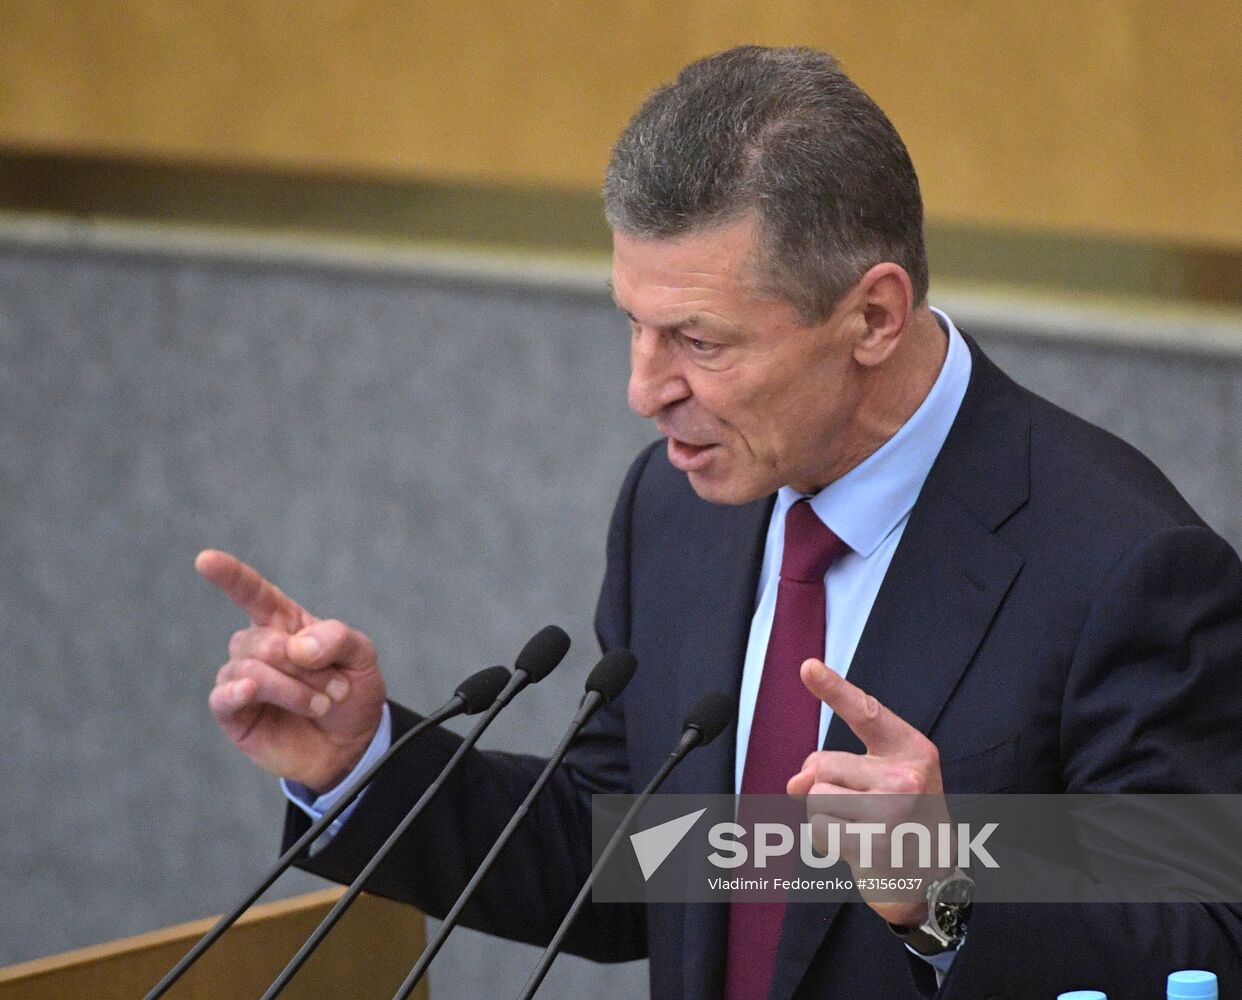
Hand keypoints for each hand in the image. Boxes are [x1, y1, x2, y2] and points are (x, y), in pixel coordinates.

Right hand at [197, 549, 386, 793]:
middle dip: (305, 666)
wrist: (353, 744)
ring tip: (322, 704)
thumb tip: (294, 645)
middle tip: (336, 688)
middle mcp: (258, 648)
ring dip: (293, 688)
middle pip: (263, 641)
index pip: (253, 593)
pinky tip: (251, 690)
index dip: (230, 576)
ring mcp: (242, 680)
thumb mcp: (362, 657)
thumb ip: (336, 638)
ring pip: (251, 670)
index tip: (206, 560)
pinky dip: (238, 691)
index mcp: (285, 624)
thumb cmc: (353, 693)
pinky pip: (223, 696)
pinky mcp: (234, 713)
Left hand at [787, 658, 950, 925]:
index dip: (833, 688)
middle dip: (825, 787)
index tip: (807, 667)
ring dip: (826, 816)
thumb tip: (796, 783)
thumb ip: (838, 767)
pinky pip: (818, 829)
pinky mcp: (876, 845)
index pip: (866, 712)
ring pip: (815, 797)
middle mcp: (907, 776)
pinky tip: (856, 848)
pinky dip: (826, 840)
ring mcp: (893, 812)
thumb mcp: (882, 781)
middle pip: (822, 764)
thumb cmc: (903, 820)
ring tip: (860, 827)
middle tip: (860, 808)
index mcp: (912, 749)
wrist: (934, 880)